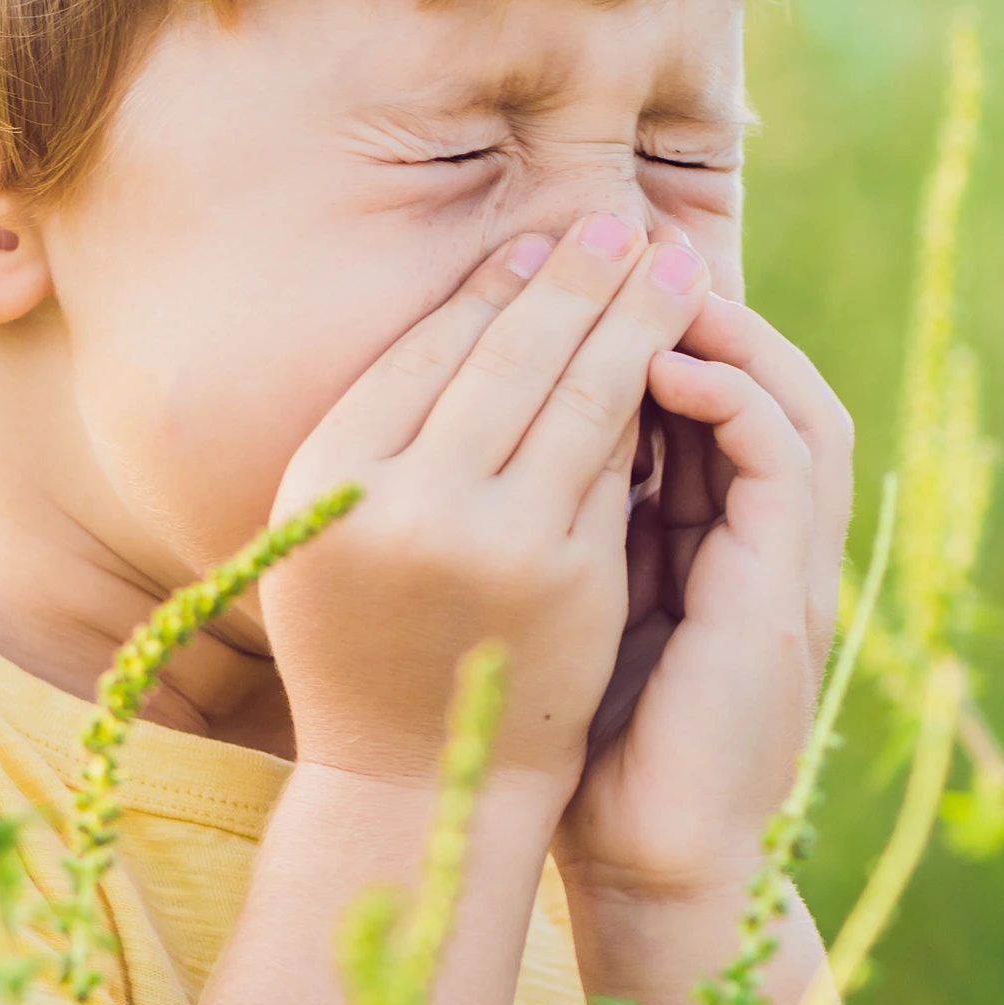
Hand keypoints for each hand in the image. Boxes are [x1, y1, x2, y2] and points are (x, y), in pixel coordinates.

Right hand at [261, 213, 714, 791]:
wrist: (412, 783)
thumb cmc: (367, 638)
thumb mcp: (334, 529)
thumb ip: (387, 433)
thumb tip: (489, 298)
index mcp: (328, 475)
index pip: (429, 350)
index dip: (495, 287)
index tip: (542, 240)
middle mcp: (404, 501)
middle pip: (510, 356)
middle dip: (578, 277)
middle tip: (623, 221)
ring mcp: (494, 541)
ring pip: (579, 398)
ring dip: (633, 319)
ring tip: (671, 265)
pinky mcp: (569, 579)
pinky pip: (616, 466)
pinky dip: (649, 404)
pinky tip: (675, 358)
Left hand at [556, 297, 853, 902]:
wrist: (648, 868)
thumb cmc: (589, 749)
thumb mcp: (573, 608)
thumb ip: (567, 528)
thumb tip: (489, 437)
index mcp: (722, 547)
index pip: (714, 404)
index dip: (662, 333)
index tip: (583, 278)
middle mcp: (768, 548)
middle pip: (767, 383)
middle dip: (700, 308)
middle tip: (625, 244)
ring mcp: (790, 569)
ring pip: (795, 403)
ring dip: (730, 334)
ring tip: (648, 284)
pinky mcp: (788, 595)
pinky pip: (788, 460)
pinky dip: (734, 398)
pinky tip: (661, 367)